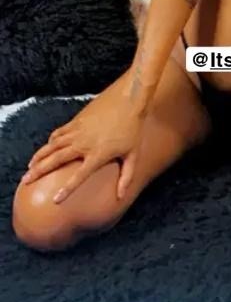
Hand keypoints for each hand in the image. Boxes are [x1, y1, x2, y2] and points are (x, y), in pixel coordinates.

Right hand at [22, 89, 145, 201]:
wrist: (128, 102)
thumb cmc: (132, 129)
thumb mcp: (133, 155)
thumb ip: (126, 177)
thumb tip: (121, 197)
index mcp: (98, 154)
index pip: (79, 176)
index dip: (67, 189)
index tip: (56, 200)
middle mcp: (84, 144)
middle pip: (56, 159)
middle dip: (39, 171)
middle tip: (26, 181)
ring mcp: (78, 131)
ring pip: (52, 146)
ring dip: (39, 156)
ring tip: (29, 167)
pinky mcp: (76, 121)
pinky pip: (58, 133)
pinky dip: (50, 142)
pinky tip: (45, 149)